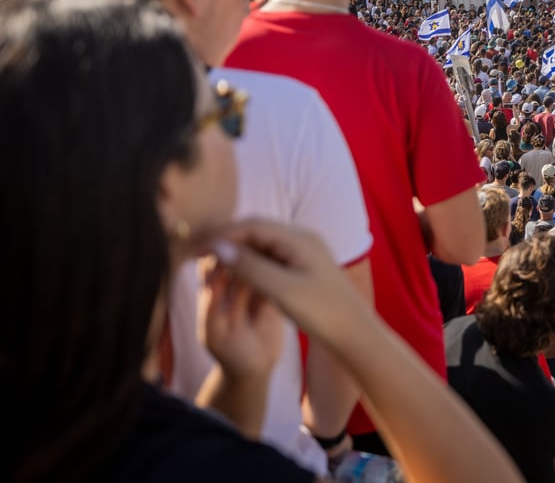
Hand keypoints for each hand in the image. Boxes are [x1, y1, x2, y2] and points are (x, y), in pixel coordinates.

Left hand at [199, 256, 283, 380]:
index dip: (222, 253)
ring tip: (279, 249)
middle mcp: (232, 284)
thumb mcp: (216, 335)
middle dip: (247, 250)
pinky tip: (291, 261)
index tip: (234, 249)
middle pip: (238, 258)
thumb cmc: (230, 353)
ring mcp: (254, 287)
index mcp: (213, 290)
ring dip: (266, 256)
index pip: (213, 262)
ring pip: (258, 264)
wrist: (257, 368)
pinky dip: (280, 268)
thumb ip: (212, 309)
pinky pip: (275, 276)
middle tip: (260, 245)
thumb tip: (213, 281)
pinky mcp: (273, 292)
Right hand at [214, 219, 368, 344]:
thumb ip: (250, 267)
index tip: (196, 250)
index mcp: (300, 238)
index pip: (252, 225)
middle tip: (200, 261)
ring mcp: (304, 253)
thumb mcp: (282, 290)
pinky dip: (251, 266)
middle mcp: (302, 239)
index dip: (222, 235)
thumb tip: (218, 246)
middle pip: (256, 232)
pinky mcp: (303, 268)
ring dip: (238, 256)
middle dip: (228, 244)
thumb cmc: (322, 312)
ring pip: (262, 246)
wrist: (354, 333)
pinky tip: (237, 280)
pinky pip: (270, 259)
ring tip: (214, 271)